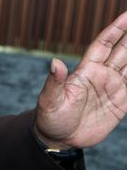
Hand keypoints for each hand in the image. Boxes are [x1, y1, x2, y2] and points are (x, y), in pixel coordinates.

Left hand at [35, 11, 126, 149]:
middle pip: (123, 51)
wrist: (59, 138)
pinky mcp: (121, 104)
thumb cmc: (50, 117)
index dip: (115, 30)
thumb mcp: (50, 99)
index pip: (104, 45)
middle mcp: (102, 76)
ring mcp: (113, 89)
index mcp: (85, 70)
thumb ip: (54, 82)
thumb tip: (54, 62)